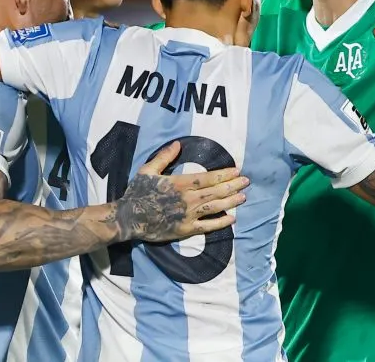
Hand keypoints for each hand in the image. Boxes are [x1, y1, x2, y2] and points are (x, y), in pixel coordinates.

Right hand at [115, 141, 248, 242]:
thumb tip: (178, 144)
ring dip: (231, 201)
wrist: (128, 218)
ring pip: (215, 207)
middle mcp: (187, 199)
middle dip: (233, 186)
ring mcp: (188, 215)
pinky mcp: (186, 230)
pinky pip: (207, 226)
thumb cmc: (137, 192)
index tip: (236, 171)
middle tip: (246, 181)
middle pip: (215, 191)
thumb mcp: (147, 170)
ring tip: (243, 197)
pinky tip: (231, 218)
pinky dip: (221, 222)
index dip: (223, 175)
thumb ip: (164, 157)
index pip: (207, 178)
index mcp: (179, 183)